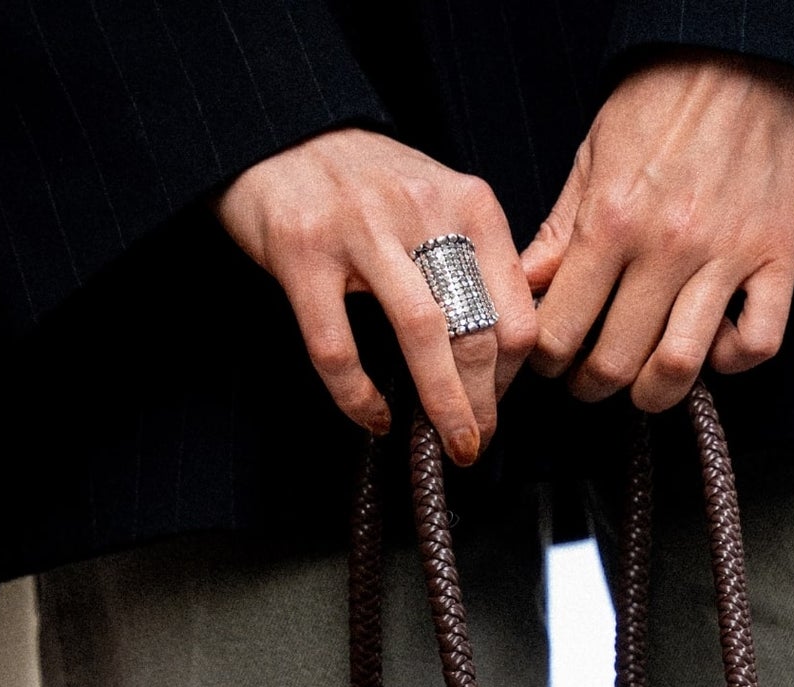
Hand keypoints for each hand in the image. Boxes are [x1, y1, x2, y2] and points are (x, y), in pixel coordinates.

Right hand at [216, 128, 538, 463]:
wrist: (277, 133)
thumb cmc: (366, 184)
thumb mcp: (438, 202)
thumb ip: (476, 260)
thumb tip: (505, 349)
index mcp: (468, 203)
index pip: (516, 310)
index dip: (514, 376)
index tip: (497, 406)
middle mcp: (421, 210)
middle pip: (477, 329)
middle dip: (483, 404)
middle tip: (474, 443)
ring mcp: (360, 229)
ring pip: (423, 337)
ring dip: (443, 406)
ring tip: (446, 445)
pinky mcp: (303, 253)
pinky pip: (338, 349)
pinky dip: (359, 398)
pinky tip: (375, 418)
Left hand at [521, 56, 793, 412]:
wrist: (744, 51)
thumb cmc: (663, 100)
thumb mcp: (592, 155)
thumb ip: (558, 231)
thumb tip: (527, 289)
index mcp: (612, 220)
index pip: (560, 331)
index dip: (546, 361)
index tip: (550, 360)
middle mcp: (668, 245)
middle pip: (615, 363)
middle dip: (591, 385)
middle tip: (588, 379)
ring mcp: (728, 255)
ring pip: (680, 366)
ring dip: (653, 393)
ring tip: (642, 385)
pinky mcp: (779, 257)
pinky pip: (758, 344)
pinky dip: (732, 361)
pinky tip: (713, 345)